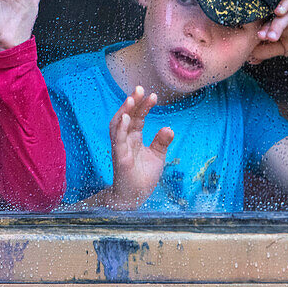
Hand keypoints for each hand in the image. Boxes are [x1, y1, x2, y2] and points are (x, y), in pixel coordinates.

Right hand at [107, 86, 173, 209]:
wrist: (134, 197)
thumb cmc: (143, 176)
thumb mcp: (157, 156)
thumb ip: (162, 141)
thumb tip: (169, 127)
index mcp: (134, 138)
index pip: (137, 117)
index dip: (143, 106)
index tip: (153, 95)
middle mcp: (125, 140)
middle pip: (126, 116)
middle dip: (132, 102)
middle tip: (140, 88)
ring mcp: (121, 148)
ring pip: (118, 125)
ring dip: (124, 111)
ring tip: (131, 99)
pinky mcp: (120, 158)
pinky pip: (118, 141)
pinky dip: (121, 128)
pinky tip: (126, 118)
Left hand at [250, 0, 287, 62]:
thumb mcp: (283, 49)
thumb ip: (266, 51)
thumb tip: (248, 57)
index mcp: (279, 22)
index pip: (269, 23)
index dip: (264, 29)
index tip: (259, 37)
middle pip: (279, 15)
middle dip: (273, 24)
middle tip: (268, 35)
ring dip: (284, 5)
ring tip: (278, 12)